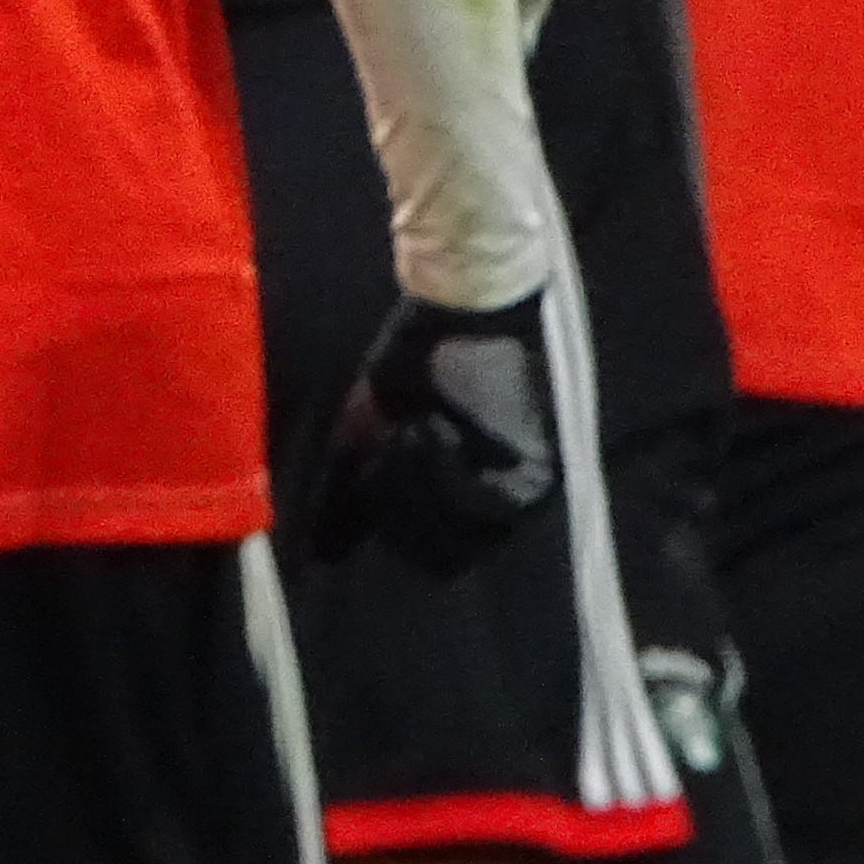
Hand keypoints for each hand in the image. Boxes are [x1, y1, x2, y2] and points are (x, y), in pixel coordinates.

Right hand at [313, 293, 560, 574]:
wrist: (462, 306)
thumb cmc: (417, 362)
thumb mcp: (367, 433)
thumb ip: (349, 495)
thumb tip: (322, 554)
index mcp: (463, 506)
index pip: (424, 555)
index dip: (389, 518)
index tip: (373, 467)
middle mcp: (503, 514)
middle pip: (440, 557)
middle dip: (399, 504)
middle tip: (392, 443)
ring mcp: (526, 499)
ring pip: (459, 539)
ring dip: (418, 484)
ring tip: (415, 427)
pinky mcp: (540, 475)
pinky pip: (484, 507)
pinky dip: (444, 471)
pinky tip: (434, 428)